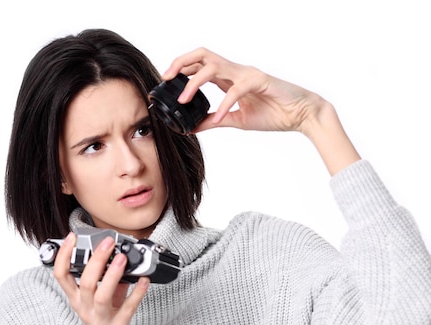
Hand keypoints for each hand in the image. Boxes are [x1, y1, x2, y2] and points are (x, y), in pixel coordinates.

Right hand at [52, 232, 149, 324]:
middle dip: (96, 260)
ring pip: (101, 295)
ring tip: (123, 259)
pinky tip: (144, 281)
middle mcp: (85, 309)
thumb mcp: (102, 299)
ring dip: (112, 275)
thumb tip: (119, 257)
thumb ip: (108, 279)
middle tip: (107, 243)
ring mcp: (100, 320)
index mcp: (77, 299)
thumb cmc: (105, 324)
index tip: (72, 237)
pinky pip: (127, 309)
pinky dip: (136, 293)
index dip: (64, 255)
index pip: (61, 275)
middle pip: (84, 282)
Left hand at [163, 47, 360, 174]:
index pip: (199, 65)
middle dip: (180, 63)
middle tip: (165, 79)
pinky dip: (224, 105)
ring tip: (183, 100)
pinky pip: (235, 90)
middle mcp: (235, 71)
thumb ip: (214, 121)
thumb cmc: (273, 113)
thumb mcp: (236, 120)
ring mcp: (246, 74)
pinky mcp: (259, 81)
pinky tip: (217, 118)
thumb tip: (192, 127)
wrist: (302, 115)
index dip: (180, 69)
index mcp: (229, 78)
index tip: (164, 83)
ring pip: (213, 67)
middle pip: (202, 54)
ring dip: (194, 82)